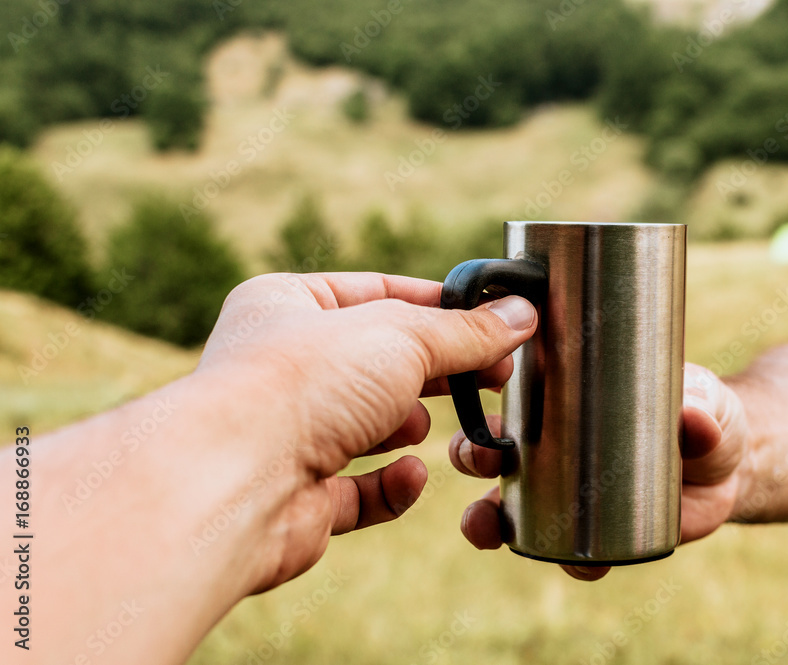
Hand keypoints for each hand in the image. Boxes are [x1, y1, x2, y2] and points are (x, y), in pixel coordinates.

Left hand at [196, 272, 538, 591]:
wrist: (237, 481)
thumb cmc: (302, 384)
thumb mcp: (402, 335)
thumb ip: (465, 331)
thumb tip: (521, 317)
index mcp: (289, 304)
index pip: (378, 293)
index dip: (439, 306)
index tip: (493, 319)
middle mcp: (283, 367)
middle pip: (381, 364)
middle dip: (436, 372)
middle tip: (494, 376)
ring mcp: (289, 434)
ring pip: (370, 427)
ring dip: (407, 428)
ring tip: (427, 428)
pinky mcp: (300, 497)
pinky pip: (359, 490)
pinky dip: (391, 486)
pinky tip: (409, 476)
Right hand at [449, 363, 748, 580]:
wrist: (732, 464)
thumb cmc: (705, 410)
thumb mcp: (705, 398)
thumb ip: (701, 407)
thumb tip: (694, 418)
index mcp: (562, 400)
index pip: (508, 393)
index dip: (482, 392)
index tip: (483, 393)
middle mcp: (551, 449)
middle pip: (492, 452)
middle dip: (473, 455)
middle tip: (487, 457)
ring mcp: (567, 497)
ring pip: (509, 512)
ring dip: (486, 521)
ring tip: (488, 528)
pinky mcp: (597, 538)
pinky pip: (571, 558)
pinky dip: (570, 565)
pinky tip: (579, 565)